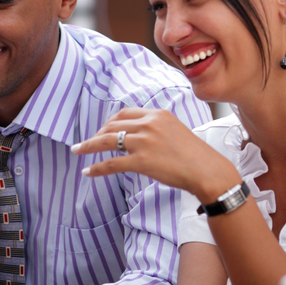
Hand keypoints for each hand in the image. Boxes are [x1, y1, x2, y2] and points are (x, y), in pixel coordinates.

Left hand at [70, 108, 239, 202]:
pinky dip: (97, 167)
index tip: (102, 130)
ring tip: (77, 151)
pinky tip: (88, 172)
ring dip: (88, 146)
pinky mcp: (142, 161)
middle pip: (112, 125)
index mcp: (158, 114)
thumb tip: (135, 134)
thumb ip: (155, 128)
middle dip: (96, 134)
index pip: (124, 113)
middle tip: (87, 144)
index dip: (109, 122)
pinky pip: (111, 162)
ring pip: (107, 141)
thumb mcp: (175, 130)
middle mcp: (150, 124)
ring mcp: (145, 142)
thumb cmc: (194, 155)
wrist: (208, 171)